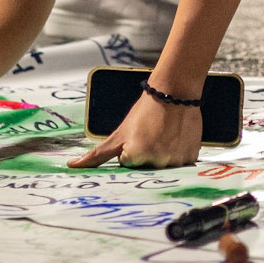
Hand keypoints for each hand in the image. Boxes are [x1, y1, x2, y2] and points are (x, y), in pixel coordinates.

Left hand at [67, 88, 201, 169]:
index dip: (129, 152)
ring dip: (162, 155)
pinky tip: (175, 138)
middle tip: (151, 135)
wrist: (174, 92)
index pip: (127, 166)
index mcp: (135, 156)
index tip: (137, 136)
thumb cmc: (145, 110)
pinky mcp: (191, 158)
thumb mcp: (118, 133)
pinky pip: (181, 164)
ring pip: (164, 167)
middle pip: (146, 169)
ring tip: (164, 135)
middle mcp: (156, 162)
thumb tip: (72, 166)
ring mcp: (175, 162)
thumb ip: (96, 155)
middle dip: (146, 156)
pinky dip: (177, 154)